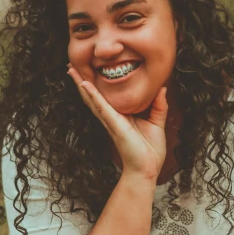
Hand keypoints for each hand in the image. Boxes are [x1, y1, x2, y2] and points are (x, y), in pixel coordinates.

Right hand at [67, 64, 167, 179]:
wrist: (147, 169)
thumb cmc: (150, 151)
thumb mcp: (157, 123)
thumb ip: (159, 105)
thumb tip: (162, 88)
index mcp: (121, 115)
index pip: (106, 96)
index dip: (97, 83)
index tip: (90, 68)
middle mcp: (112, 116)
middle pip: (93, 95)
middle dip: (81, 80)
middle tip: (71, 65)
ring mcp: (110, 120)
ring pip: (92, 99)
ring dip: (81, 84)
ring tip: (71, 69)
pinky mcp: (114, 125)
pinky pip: (101, 107)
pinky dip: (92, 95)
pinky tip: (84, 84)